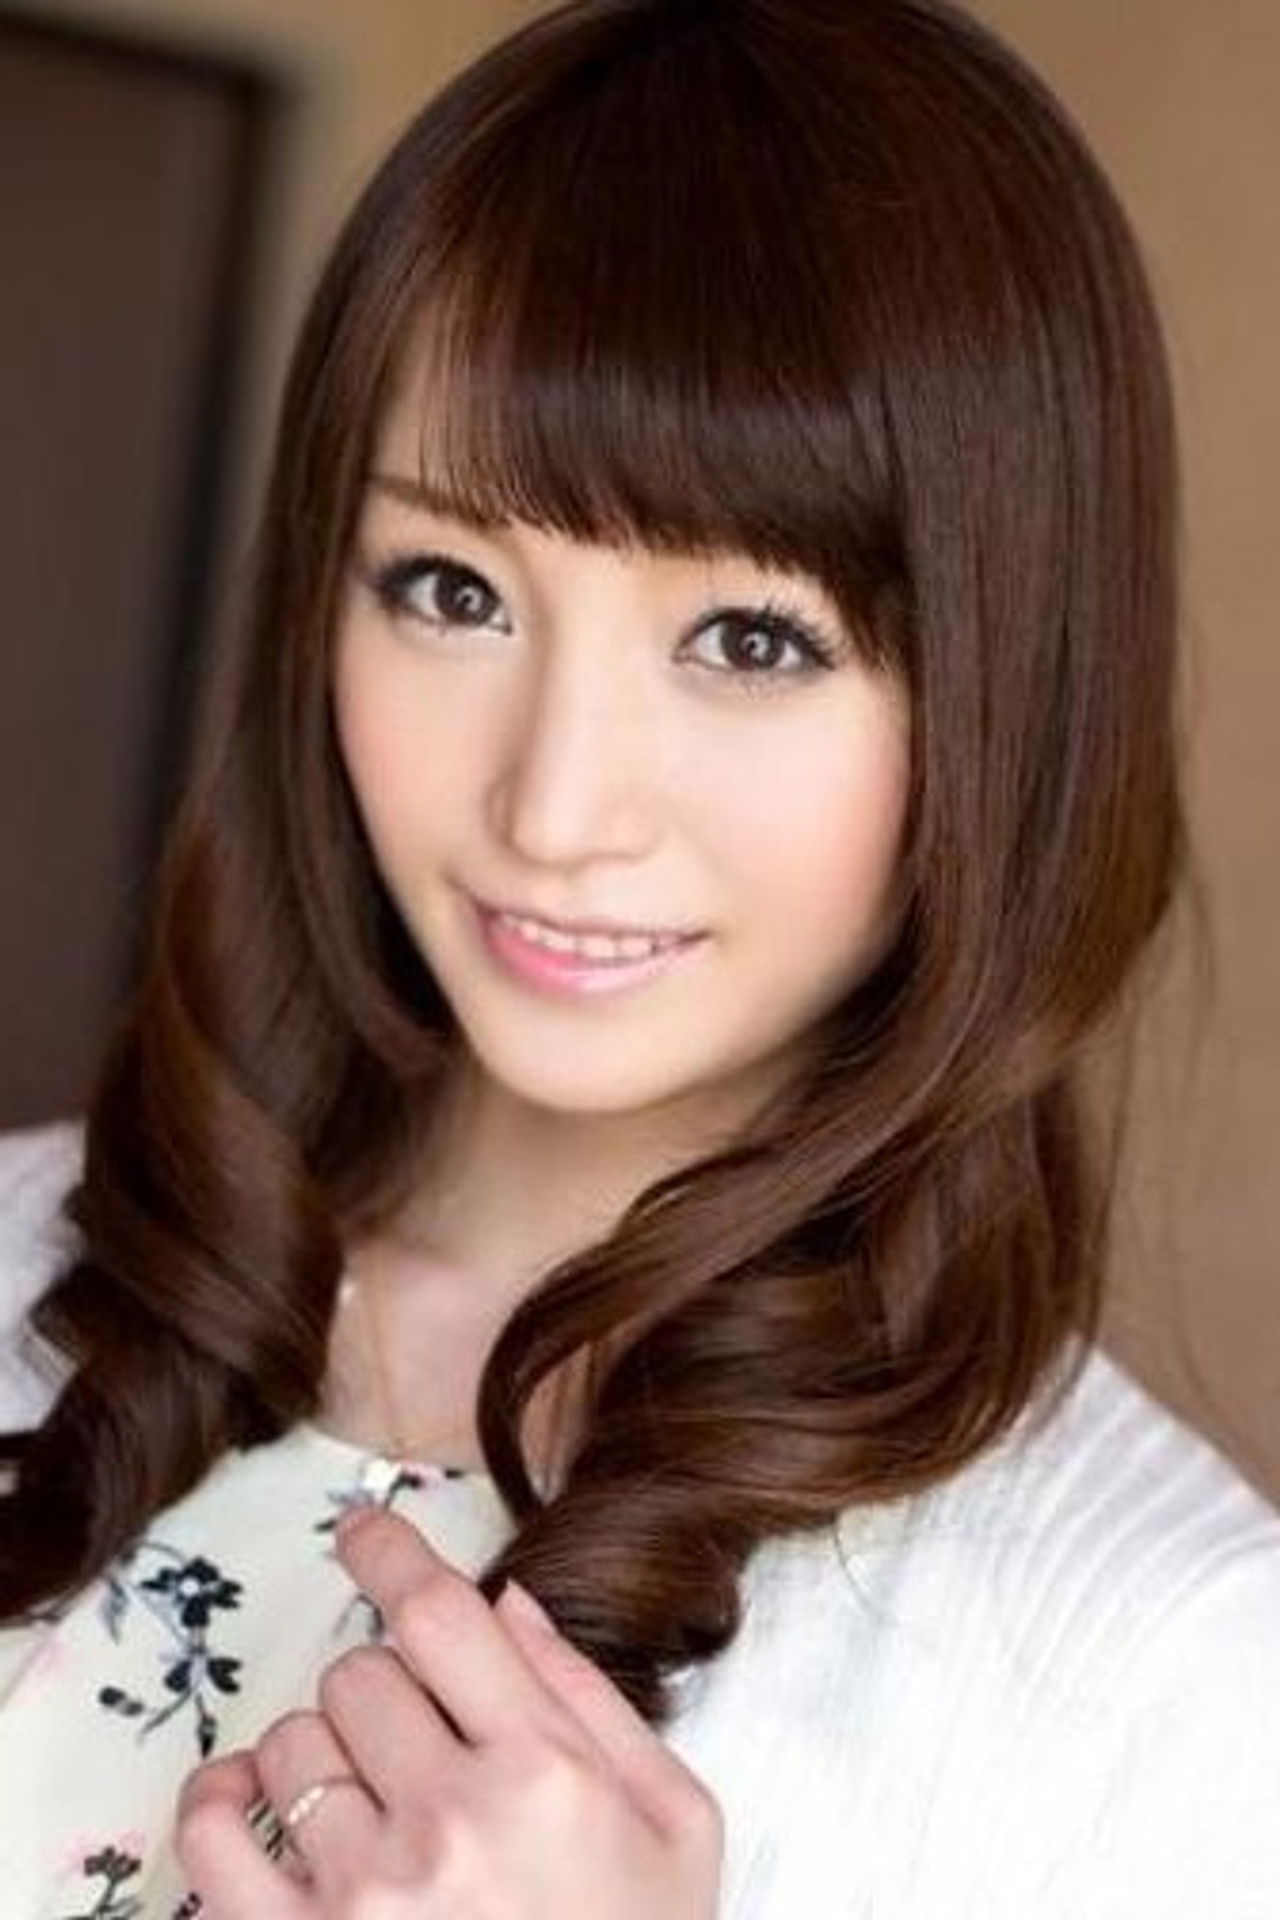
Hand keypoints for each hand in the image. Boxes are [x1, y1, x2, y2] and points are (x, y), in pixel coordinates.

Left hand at [175, 1504, 722, 1916]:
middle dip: (388, 1690)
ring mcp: (363, 1898)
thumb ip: (591, 1698)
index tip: (363, 1532)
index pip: (435, 1614)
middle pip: (360, 1673)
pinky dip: (219, 1800)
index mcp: (545, 1775)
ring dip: (324, 1756)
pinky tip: (254, 1801)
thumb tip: (509, 1602)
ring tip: (373, 1810)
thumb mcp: (675, 1822)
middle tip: (424, 1751)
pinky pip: (212, 1834)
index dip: (388, 1551)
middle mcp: (449, 1825)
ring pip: (292, 1742)